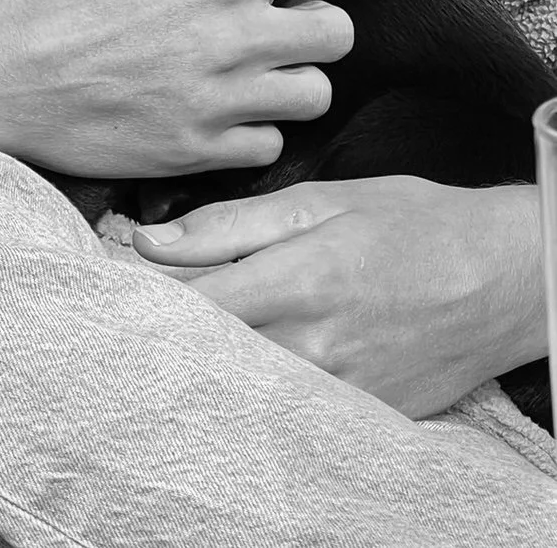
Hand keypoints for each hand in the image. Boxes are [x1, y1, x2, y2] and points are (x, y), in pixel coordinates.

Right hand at [0, 0, 355, 178]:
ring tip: (250, 63)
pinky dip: (254, 127)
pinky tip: (218, 105)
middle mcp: (230, 37)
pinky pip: (267, 148)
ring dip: (291, 75)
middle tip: (274, 13)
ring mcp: (213, 102)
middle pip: (339, 33)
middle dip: (316, 15)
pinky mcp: (190, 153)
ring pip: (312, 94)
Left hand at [132, 176, 547, 416]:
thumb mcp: (322, 199)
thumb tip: (148, 240)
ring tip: (188, 319)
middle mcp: (313, 346)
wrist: (505, 278)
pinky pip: (282, 401)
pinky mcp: (358, 416)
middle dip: (163, 322)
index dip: (138, 291)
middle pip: (204, 347)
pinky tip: (244, 350)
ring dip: (203, 351)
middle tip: (134, 296)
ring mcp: (337, 391)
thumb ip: (231, 223)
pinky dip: (252, 376)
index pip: (187, 303)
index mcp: (299, 280)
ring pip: (237, 379)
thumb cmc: (414, 223)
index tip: (109, 273)